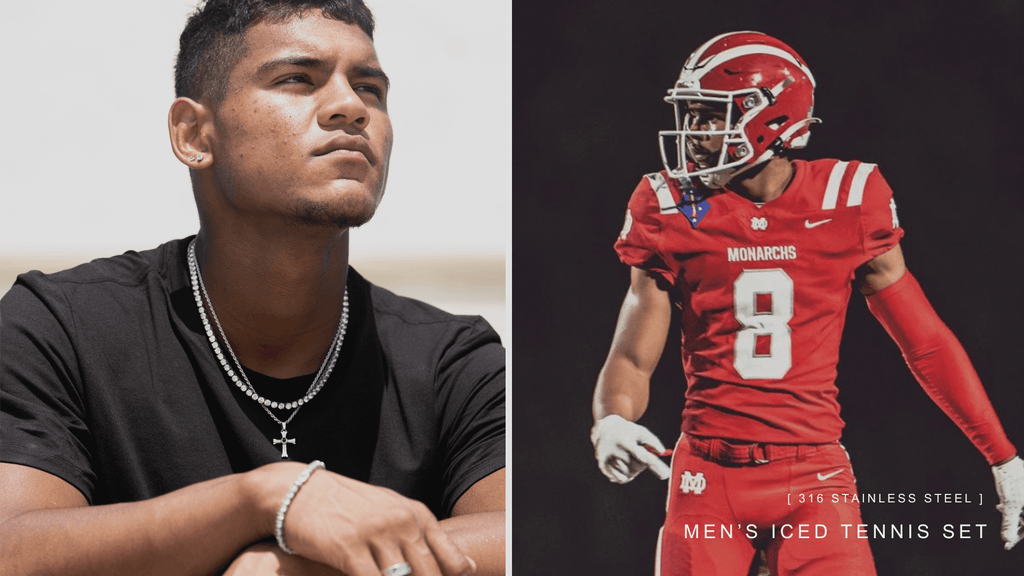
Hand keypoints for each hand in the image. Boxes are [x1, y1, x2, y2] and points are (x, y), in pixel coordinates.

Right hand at [260, 463, 474, 575]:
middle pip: (429, 574)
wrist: (298, 491)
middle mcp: (401, 521)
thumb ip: (427, 540)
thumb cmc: (348, 507)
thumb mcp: (391, 513)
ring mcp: (376, 534)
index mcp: (416, 514)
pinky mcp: (349, 548)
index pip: (451, 561)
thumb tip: (469, 568)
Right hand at [590, 414, 670, 483]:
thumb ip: (652, 440)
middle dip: (642, 464)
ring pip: (629, 475)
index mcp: (626, 441)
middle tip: (638, 454)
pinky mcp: (602, 466)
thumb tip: (662, 452)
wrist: (603, 428)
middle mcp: (615, 451)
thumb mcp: (640, 431)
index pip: (643, 456)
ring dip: (633, 470)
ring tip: (629, 458)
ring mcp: (607, 460)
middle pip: (637, 467)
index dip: (655, 466)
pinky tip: (622, 465)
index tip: (666, 475)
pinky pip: (620, 479)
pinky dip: (625, 475)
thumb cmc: (627, 431)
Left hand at [992, 455, 1023, 550]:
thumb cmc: (1011, 483)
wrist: (1006, 462)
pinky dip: (1009, 507)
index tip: (1007, 545)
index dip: (1017, 538)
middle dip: (1014, 527)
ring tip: (1000, 513)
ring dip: (1011, 517)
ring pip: (1020, 513)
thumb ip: (1009, 524)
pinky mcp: (1021, 493)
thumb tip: (1007, 540)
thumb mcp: (1010, 506)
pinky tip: (999, 507)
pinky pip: (1017, 505)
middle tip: (1004, 537)